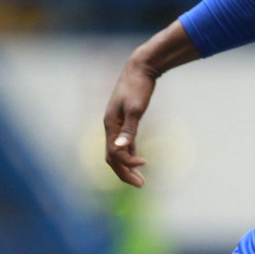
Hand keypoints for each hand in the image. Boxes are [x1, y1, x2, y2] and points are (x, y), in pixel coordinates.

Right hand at [104, 57, 155, 187]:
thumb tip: (121, 148)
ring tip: (141, 180)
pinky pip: (123, 143)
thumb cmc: (138, 86)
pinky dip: (130, 154)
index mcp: (109, 124)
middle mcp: (110, 126)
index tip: (144, 165)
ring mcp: (116, 124)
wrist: (140, 68)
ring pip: (117, 152)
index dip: (127, 162)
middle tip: (141, 185)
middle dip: (125, 173)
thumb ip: (129, 129)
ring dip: (127, 166)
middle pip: (112, 157)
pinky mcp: (124, 121)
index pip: (113, 152)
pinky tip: (139, 162)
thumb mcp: (135, 108)